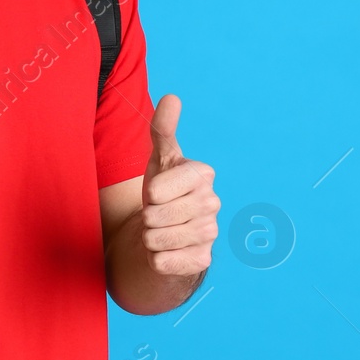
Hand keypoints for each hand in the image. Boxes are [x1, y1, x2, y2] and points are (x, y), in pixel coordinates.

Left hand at [139, 94, 218, 278]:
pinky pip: (162, 262)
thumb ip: (163, 129)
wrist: (168, 230)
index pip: (156, 190)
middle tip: (158, 213)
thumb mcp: (159, 158)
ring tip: (161, 230)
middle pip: (154, 216)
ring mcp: (211, 234)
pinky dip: (156, 259)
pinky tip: (169, 250)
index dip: (148, 193)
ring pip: (156, 240)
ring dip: (150, 238)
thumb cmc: (163, 190)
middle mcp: (212, 203)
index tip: (158, 192)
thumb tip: (171, 97)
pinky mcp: (203, 261)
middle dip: (147, 217)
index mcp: (203, 174)